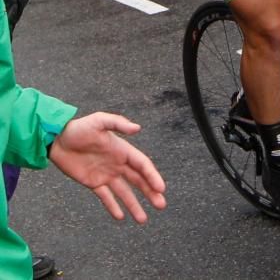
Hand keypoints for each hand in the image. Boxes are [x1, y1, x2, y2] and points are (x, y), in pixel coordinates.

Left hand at [49, 112, 166, 223]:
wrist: (56, 139)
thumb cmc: (79, 128)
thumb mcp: (99, 121)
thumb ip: (118, 123)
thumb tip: (138, 128)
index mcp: (123, 150)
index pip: (143, 166)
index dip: (153, 177)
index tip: (161, 189)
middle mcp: (118, 164)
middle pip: (139, 181)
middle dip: (150, 193)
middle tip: (161, 205)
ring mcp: (107, 175)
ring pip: (124, 193)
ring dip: (134, 205)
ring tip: (142, 219)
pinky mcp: (93, 183)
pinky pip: (106, 197)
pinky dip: (113, 206)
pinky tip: (121, 217)